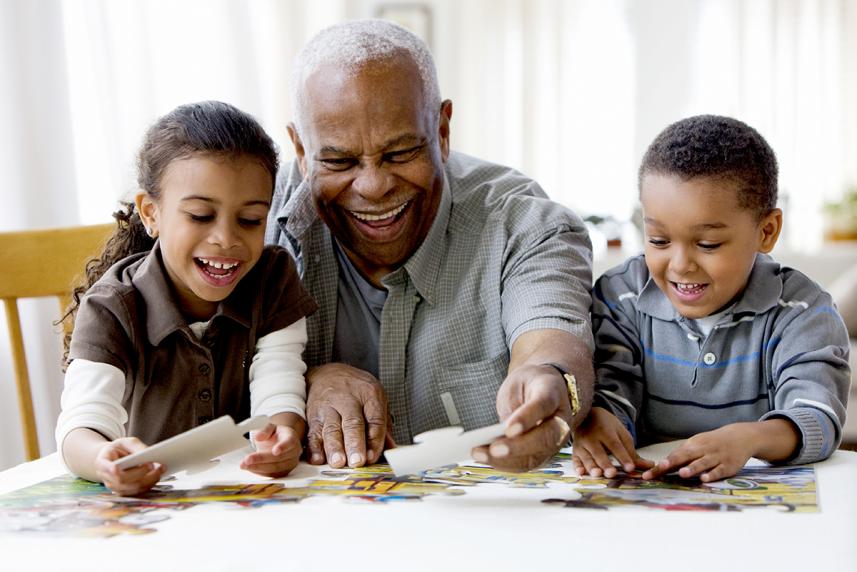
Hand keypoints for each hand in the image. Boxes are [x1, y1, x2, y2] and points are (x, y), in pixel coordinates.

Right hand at [94, 437, 163, 495]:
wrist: (112, 457)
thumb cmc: (119, 448)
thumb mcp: (126, 442)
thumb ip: (137, 446)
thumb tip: (149, 454)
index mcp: (102, 463)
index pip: (111, 470)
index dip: (124, 470)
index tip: (142, 464)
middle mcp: (106, 478)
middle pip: (124, 482)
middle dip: (143, 475)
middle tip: (157, 466)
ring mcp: (114, 487)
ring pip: (132, 489)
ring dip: (149, 481)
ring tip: (161, 470)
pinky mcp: (123, 492)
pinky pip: (136, 492)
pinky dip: (148, 485)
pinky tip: (157, 475)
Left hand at [241, 413, 303, 477]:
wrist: (281, 443)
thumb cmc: (277, 435)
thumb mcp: (271, 427)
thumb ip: (265, 430)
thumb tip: (258, 437)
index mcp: (291, 438)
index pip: (289, 442)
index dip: (283, 447)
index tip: (275, 451)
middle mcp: (293, 452)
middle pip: (279, 458)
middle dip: (262, 459)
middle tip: (247, 459)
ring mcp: (290, 464)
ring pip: (275, 468)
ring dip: (258, 467)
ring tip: (244, 465)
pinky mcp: (284, 472)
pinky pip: (272, 474)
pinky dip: (259, 472)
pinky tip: (249, 468)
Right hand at [305, 363, 389, 467]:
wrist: (327, 373)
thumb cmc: (356, 390)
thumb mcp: (375, 398)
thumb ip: (383, 425)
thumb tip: (391, 449)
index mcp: (369, 394)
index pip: (374, 419)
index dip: (374, 439)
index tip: (373, 457)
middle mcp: (348, 399)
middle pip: (352, 423)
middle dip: (354, 443)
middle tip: (357, 461)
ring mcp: (328, 406)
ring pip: (331, 428)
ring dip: (334, 447)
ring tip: (338, 462)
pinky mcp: (313, 415)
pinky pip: (312, 432)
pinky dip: (314, 447)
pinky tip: (318, 459)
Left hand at [472, 363, 571, 471]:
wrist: (544, 390)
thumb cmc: (529, 386)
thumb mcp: (521, 381)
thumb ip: (515, 404)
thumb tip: (501, 432)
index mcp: (554, 395)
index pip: (543, 406)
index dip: (526, 418)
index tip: (508, 429)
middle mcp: (560, 421)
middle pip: (545, 438)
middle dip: (518, 447)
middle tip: (493, 449)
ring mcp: (554, 441)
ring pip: (534, 457)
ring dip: (506, 461)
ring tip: (479, 454)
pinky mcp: (542, 454)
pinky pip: (525, 464)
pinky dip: (503, 464)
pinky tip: (484, 458)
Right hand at [571, 407, 652, 477]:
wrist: (586, 414)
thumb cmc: (607, 426)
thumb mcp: (621, 434)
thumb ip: (632, 452)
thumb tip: (651, 466)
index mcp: (606, 431)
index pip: (615, 445)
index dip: (622, 457)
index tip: (630, 468)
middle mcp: (592, 438)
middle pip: (599, 452)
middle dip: (605, 463)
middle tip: (612, 473)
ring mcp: (582, 444)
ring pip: (586, 457)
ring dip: (591, 466)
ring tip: (598, 474)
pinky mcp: (575, 451)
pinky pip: (575, 459)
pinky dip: (577, 466)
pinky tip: (581, 473)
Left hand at [643, 423, 757, 481]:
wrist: (740, 437)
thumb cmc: (712, 443)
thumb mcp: (697, 445)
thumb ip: (682, 456)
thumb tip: (662, 466)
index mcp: (692, 445)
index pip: (674, 456)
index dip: (661, 465)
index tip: (648, 473)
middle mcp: (702, 450)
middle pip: (685, 457)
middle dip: (671, 463)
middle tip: (659, 468)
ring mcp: (716, 457)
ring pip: (702, 463)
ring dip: (692, 468)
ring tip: (682, 474)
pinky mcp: (728, 466)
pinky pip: (719, 470)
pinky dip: (712, 474)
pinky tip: (705, 479)